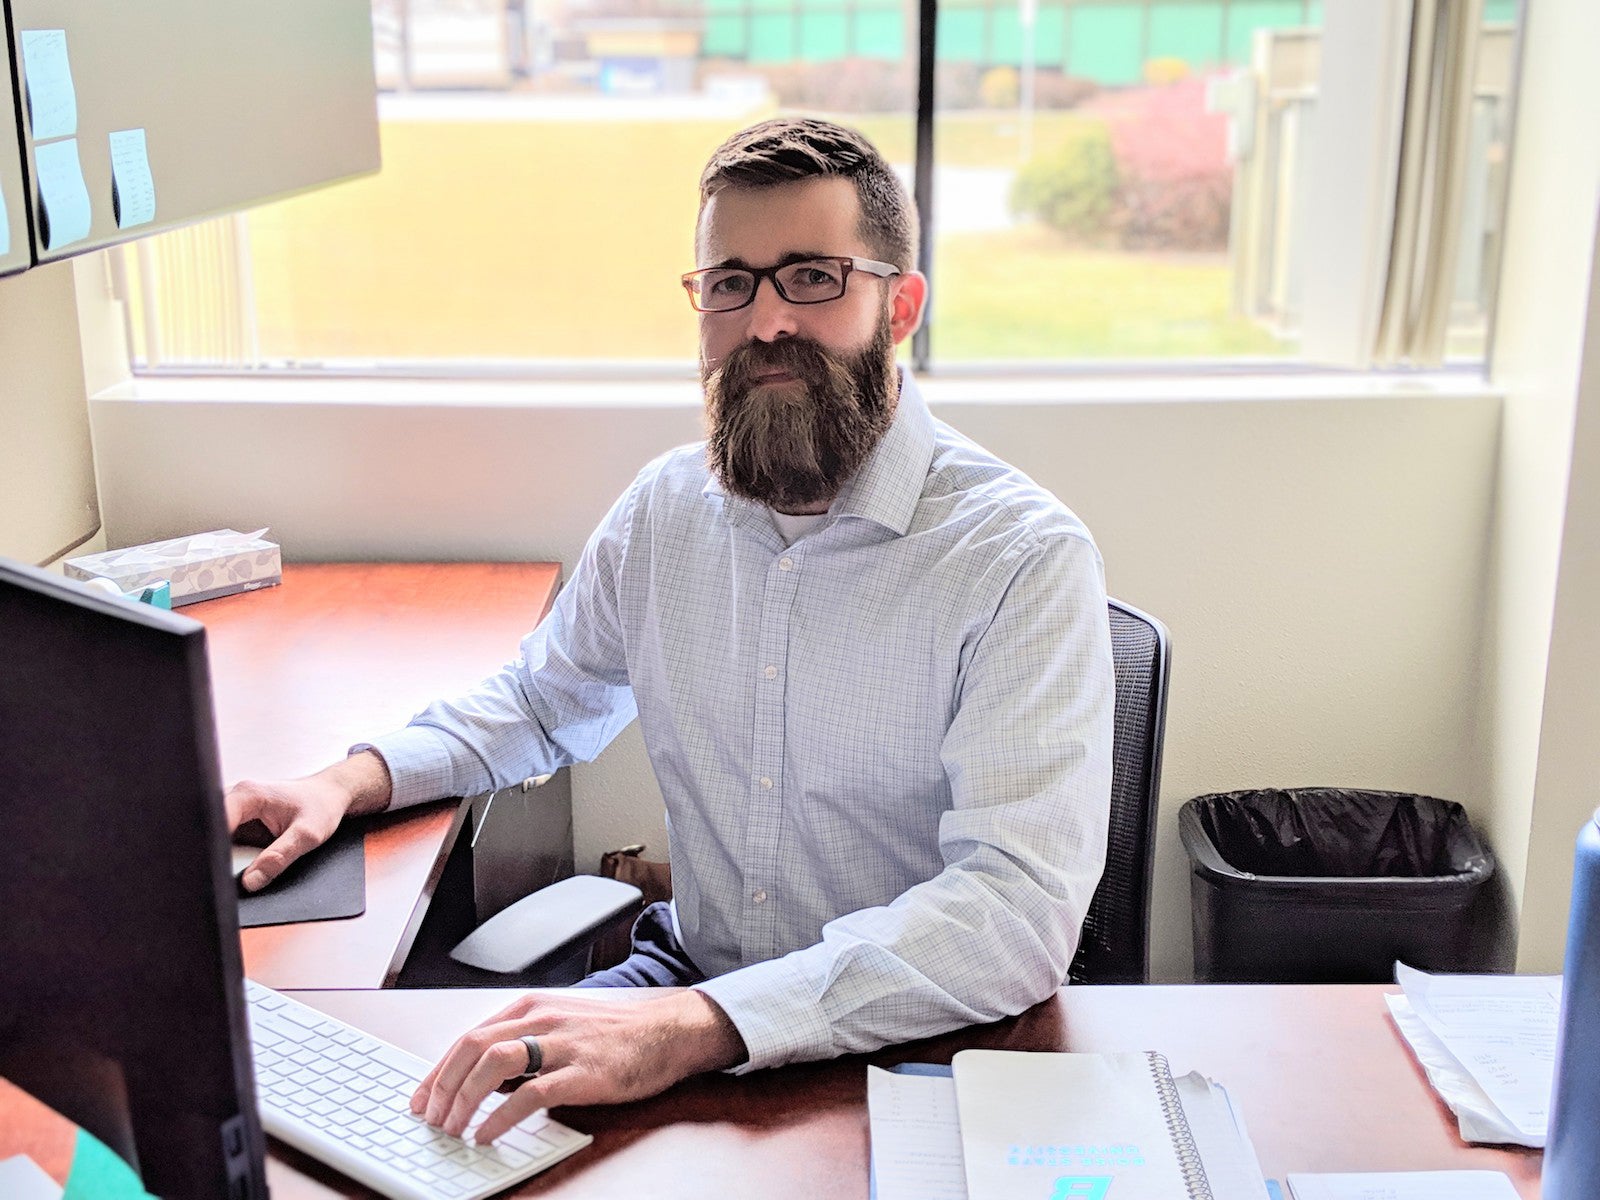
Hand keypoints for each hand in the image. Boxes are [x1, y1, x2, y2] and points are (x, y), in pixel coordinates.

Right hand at [225, 750, 391, 891]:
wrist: (330, 795)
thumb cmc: (322, 805)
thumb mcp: (308, 834)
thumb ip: (280, 857)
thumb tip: (251, 881)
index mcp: (248, 794)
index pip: (214, 823)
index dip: (211, 850)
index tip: (218, 873)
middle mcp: (236, 798)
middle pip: (209, 831)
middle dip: (213, 855)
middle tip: (224, 877)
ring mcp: (235, 810)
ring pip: (214, 838)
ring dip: (220, 857)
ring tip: (234, 872)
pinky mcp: (238, 822)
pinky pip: (225, 843)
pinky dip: (229, 857)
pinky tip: (240, 867)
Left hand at [411, 990, 746, 1142]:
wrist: (668, 1030)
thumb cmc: (616, 1032)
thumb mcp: (563, 1024)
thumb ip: (525, 1042)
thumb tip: (483, 1078)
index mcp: (532, 1007)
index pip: (469, 1036)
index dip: (437, 1070)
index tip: (420, 1098)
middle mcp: (542, 1018)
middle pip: (473, 1047)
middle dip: (442, 1086)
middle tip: (429, 1119)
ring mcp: (562, 1043)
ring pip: (494, 1064)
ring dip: (464, 1098)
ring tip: (452, 1128)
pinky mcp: (583, 1071)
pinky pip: (530, 1093)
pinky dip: (501, 1117)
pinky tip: (488, 1134)